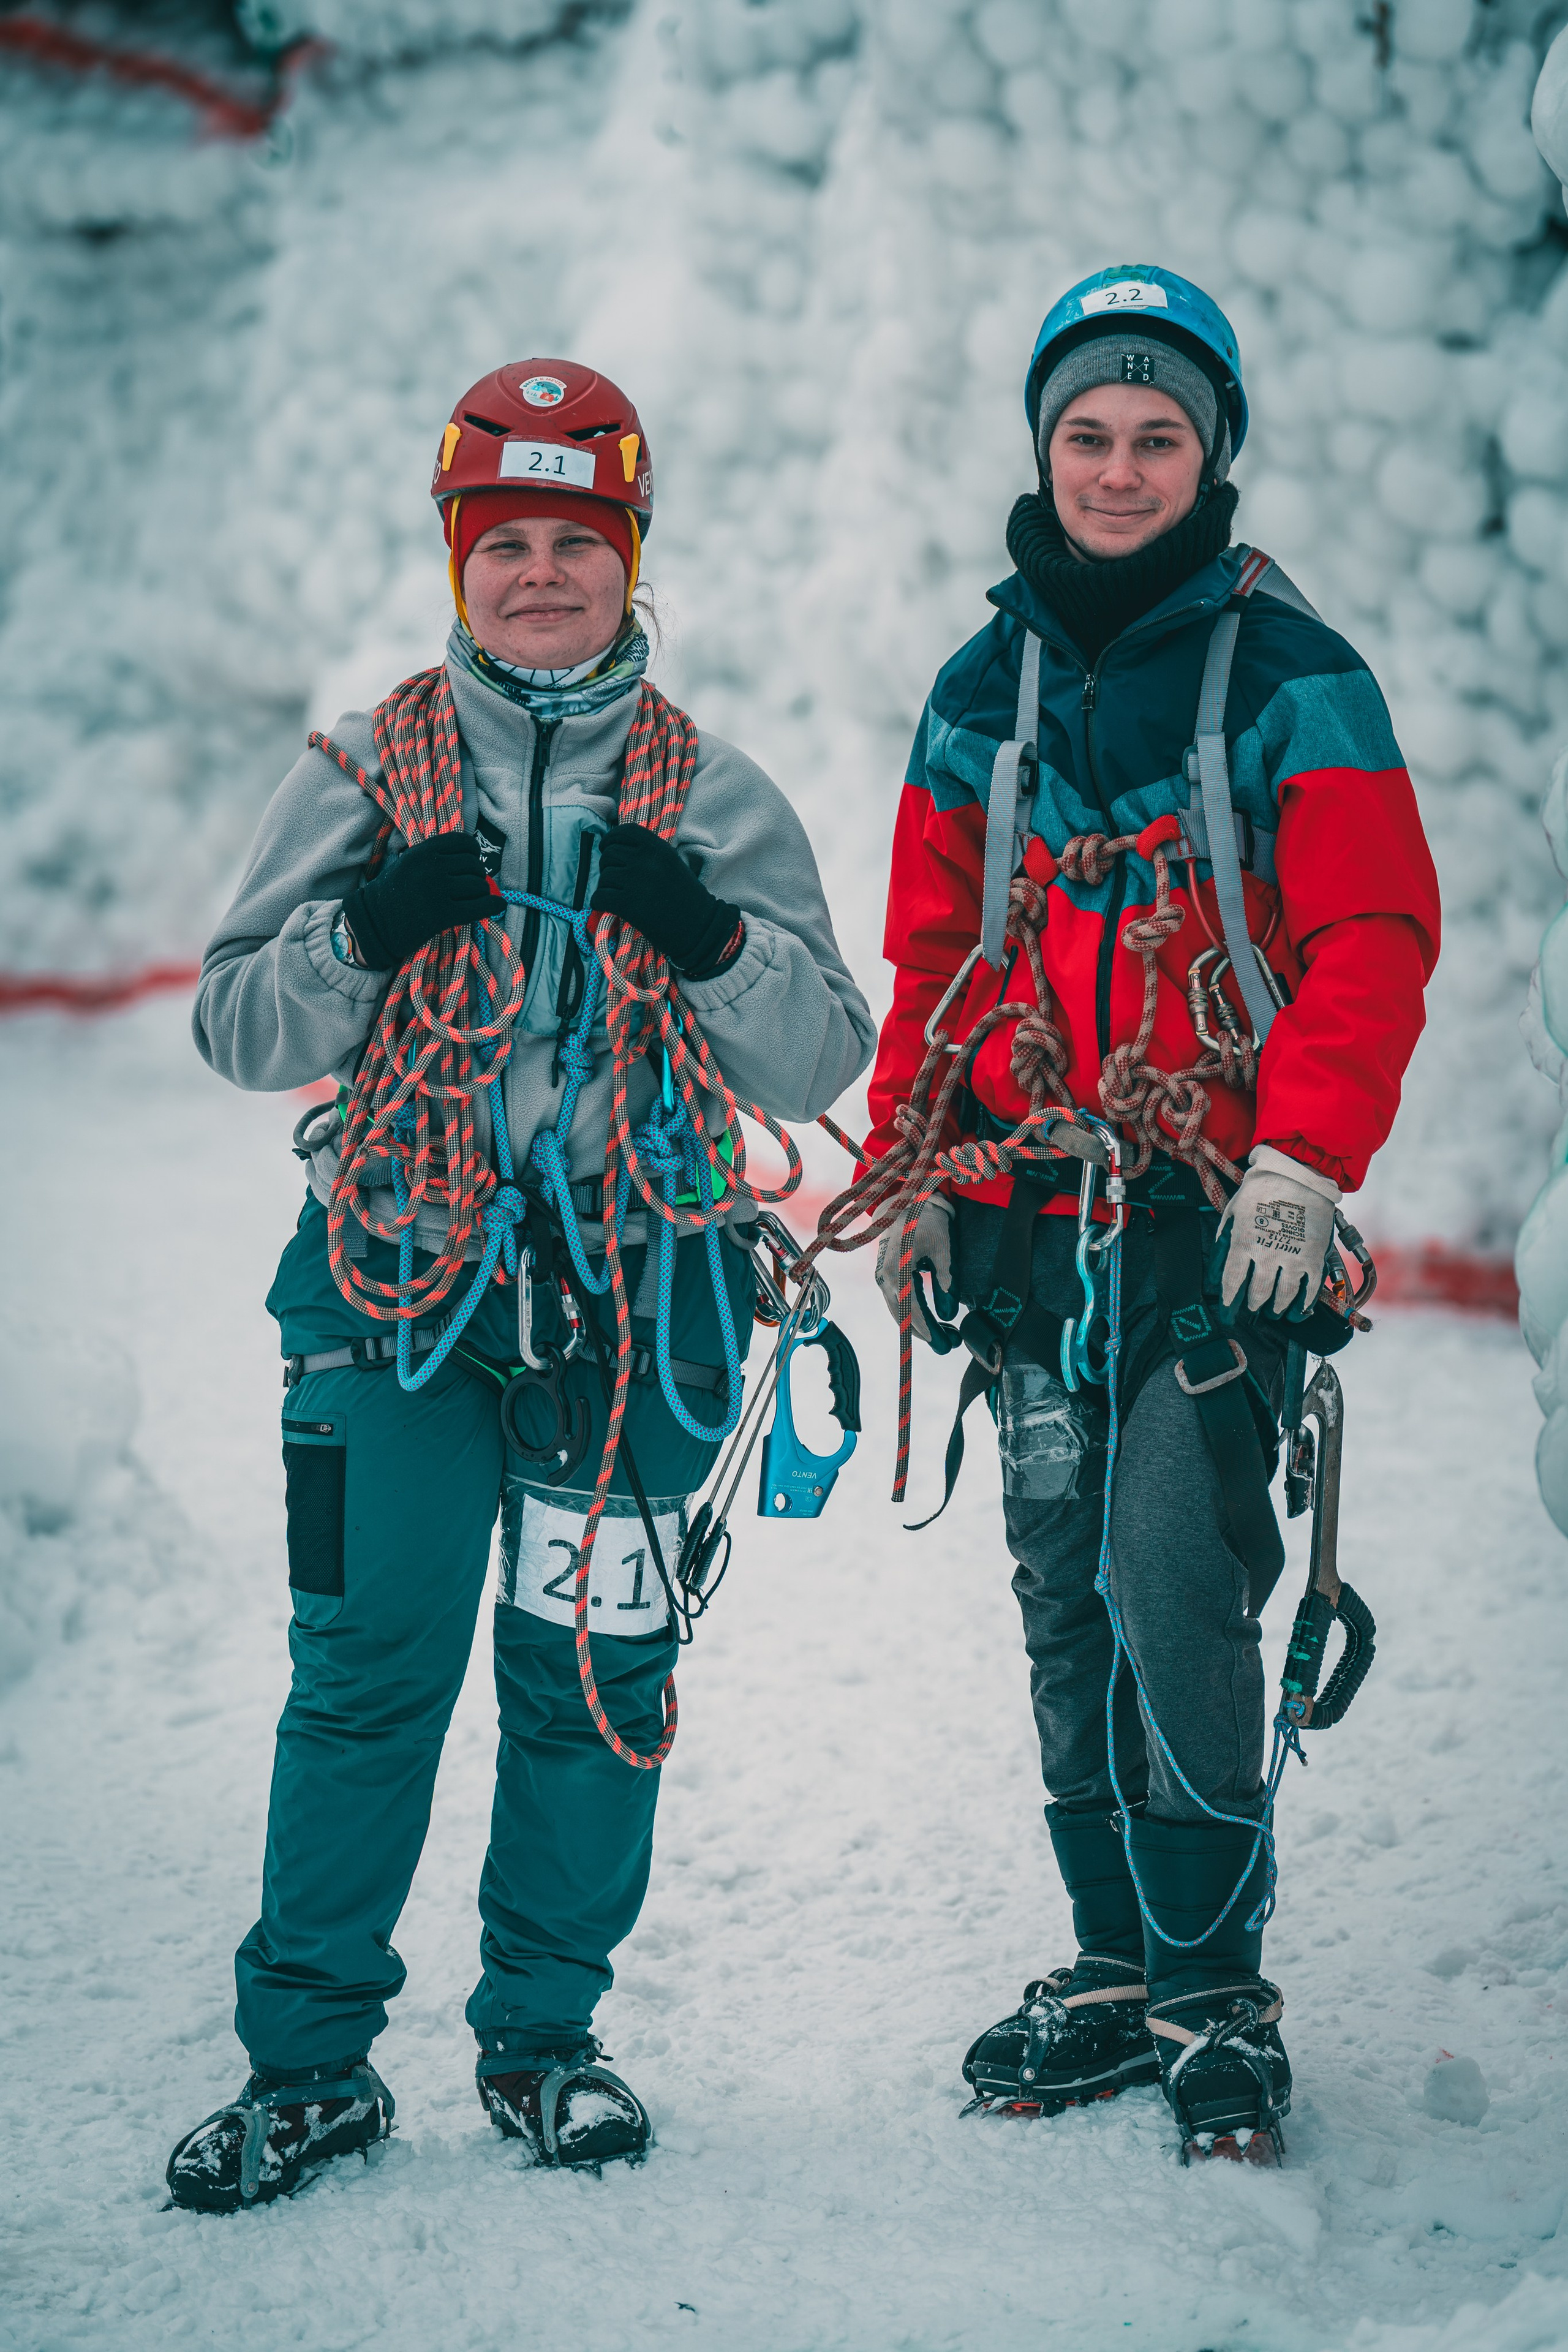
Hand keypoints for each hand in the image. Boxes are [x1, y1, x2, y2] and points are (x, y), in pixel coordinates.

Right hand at [341, 833, 498, 971]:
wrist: (374, 924)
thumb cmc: (391, 895)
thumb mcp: (407, 863)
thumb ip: (434, 858)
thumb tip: (471, 858)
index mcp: (423, 852)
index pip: (462, 842)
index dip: (472, 852)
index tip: (472, 861)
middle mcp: (432, 867)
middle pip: (474, 866)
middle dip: (477, 876)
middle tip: (470, 886)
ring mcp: (438, 891)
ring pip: (479, 886)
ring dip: (481, 893)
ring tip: (473, 899)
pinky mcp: (443, 915)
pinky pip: (480, 907)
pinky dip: (493, 906)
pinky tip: (497, 905)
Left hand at [591, 824, 742, 978]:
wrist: (700, 929)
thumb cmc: (688, 900)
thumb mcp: (673, 865)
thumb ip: (651, 855)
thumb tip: (619, 850)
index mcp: (659, 848)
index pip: (625, 832)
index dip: (611, 838)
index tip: (607, 847)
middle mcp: (646, 860)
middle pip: (610, 854)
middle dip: (607, 866)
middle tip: (615, 880)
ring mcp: (635, 881)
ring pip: (604, 877)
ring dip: (606, 887)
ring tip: (618, 896)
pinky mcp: (627, 904)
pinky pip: (599, 897)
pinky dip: (599, 902)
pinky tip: (607, 907)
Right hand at [875, 1195, 956, 1346]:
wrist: (907, 1199)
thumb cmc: (927, 1221)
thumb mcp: (944, 1250)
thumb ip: (947, 1283)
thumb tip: (948, 1315)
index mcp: (895, 1271)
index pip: (912, 1312)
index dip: (929, 1331)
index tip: (945, 1345)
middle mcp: (883, 1278)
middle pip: (903, 1317)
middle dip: (927, 1333)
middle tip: (951, 1345)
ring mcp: (882, 1277)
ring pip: (899, 1312)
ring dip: (920, 1326)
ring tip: (946, 1335)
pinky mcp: (886, 1275)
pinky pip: (898, 1302)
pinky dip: (914, 1314)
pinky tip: (932, 1320)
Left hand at [1216, 1147, 1339, 1317]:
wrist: (1297, 1174)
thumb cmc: (1261, 1191)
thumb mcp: (1233, 1212)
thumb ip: (1224, 1242)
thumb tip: (1215, 1273)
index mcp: (1243, 1243)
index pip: (1232, 1282)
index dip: (1228, 1302)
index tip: (1227, 1312)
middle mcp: (1267, 1255)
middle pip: (1258, 1293)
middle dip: (1254, 1305)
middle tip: (1253, 1308)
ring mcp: (1293, 1258)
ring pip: (1283, 1296)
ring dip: (1276, 1308)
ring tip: (1273, 1311)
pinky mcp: (1314, 1257)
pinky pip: (1310, 1290)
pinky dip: (1302, 1306)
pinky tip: (1297, 1313)